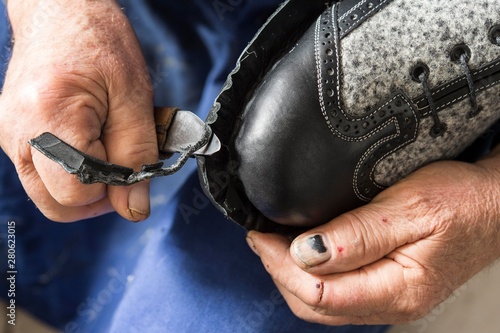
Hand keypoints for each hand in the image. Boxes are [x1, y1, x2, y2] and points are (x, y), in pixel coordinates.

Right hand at [0, 0, 156, 221]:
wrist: (63, 11)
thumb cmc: (100, 43)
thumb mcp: (134, 97)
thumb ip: (136, 156)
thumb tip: (135, 208)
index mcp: (48, 118)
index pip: (76, 192)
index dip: (112, 189)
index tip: (133, 167)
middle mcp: (17, 133)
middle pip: (56, 204)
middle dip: (97, 197)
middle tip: (123, 168)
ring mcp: (9, 136)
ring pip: (48, 193)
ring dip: (84, 186)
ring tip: (108, 150)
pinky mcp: (13, 136)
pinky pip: (42, 174)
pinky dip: (71, 172)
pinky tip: (90, 143)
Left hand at [247, 147, 499, 324]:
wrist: (494, 206)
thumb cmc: (462, 202)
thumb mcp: (410, 208)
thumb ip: (357, 236)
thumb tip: (304, 254)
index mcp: (399, 290)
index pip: (320, 293)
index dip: (281, 265)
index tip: (261, 235)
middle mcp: (391, 304)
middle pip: (315, 305)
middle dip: (278, 273)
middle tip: (260, 238)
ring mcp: (389, 299)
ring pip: (322, 304)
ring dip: (291, 275)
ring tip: (272, 244)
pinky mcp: (386, 287)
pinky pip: (338, 293)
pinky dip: (311, 275)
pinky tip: (302, 252)